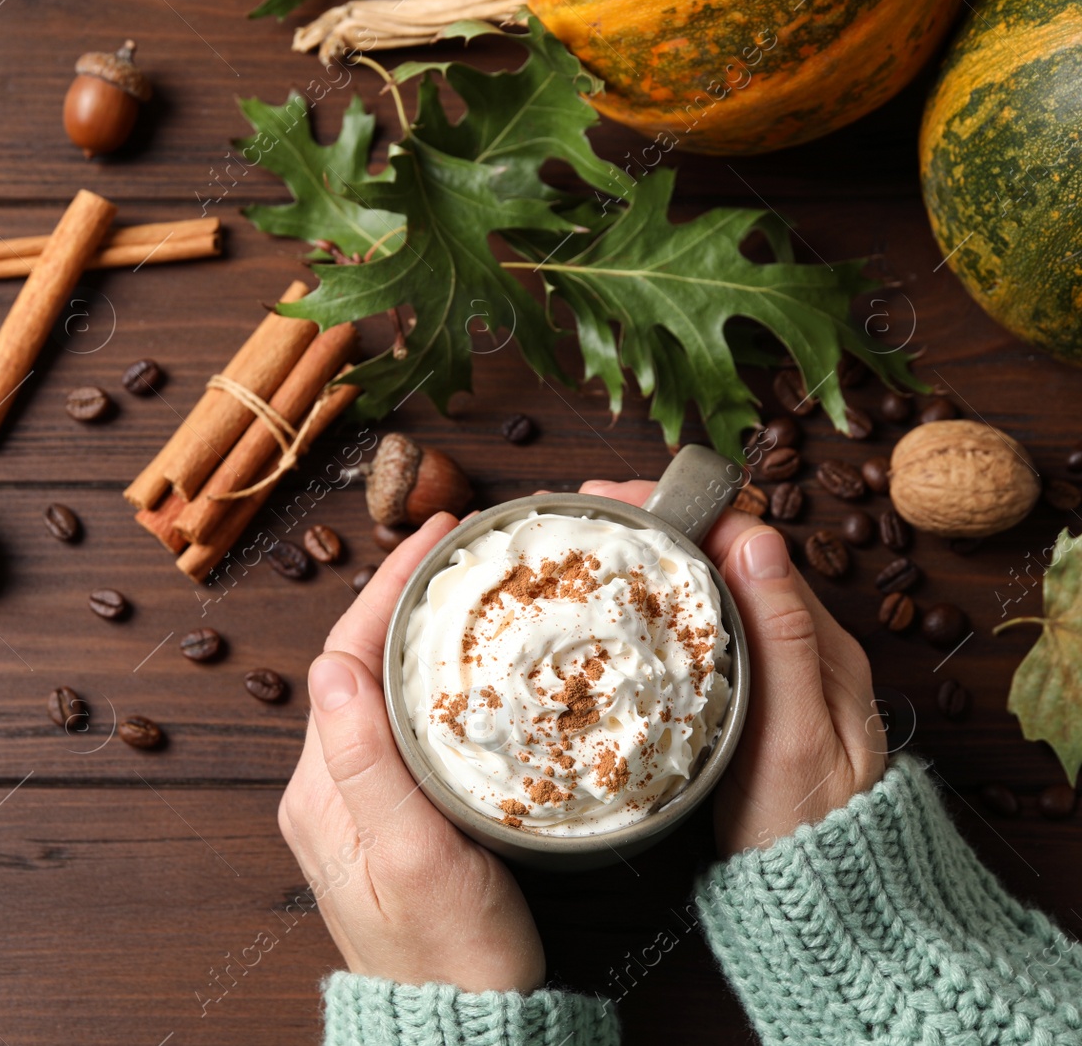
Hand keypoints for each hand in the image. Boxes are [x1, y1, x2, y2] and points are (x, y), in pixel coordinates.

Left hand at [277, 512, 546, 993]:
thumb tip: (329, 663)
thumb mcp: (414, 857)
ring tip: (469, 587)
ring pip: (382, 690)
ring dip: (418, 632)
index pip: (347, 656)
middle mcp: (328, 787)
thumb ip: (368, 762)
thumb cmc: (449, 957)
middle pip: (359, 662)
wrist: (462, 1028)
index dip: (390, 587)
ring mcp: (356, 802)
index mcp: (321, 788)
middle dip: (404, 596)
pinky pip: (402, 724)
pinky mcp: (389, 818)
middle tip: (462, 547)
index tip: (437, 536)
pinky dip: (431, 679)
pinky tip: (469, 665)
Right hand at [577, 479, 887, 855]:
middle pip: (723, 556)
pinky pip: (698, 633)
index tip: (621, 498)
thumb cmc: (807, 830)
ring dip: (650, 559)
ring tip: (584, 547)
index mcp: (818, 643)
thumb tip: (758, 538)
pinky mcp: (738, 701)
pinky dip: (654, 607)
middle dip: (656, 523)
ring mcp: (767, 673)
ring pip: (706, 592)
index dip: (684, 508)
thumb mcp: (797, 736)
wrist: (817, 902)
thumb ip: (785, 639)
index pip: (750, 542)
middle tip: (583, 516)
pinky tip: (611, 609)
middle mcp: (796, 646)